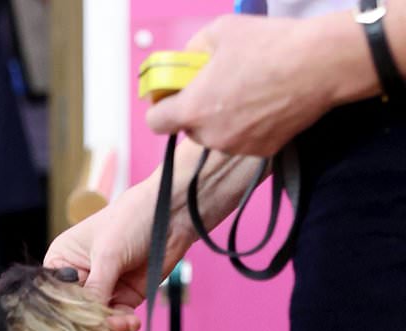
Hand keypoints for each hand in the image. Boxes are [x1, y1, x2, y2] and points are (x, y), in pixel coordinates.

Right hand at [44, 184, 192, 330]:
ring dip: (110, 325)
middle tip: (105, 326)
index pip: (57, 294)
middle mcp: (79, 277)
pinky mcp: (124, 296)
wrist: (171, 215)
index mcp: (62, 261)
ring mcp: (102, 288)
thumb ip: (96, 289)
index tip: (80, 321)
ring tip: (124, 322)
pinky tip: (132, 321)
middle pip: (76, 310)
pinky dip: (123, 324)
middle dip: (90, 320)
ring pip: (96, 319)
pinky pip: (117, 318)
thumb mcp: (108, 254)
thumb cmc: (130, 220)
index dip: (67, 310)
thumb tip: (86, 321)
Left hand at [146, 14, 346, 156]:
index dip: (161, 105)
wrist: (322, 64)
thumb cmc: (270, 45)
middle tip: (217, 85)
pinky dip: (249, 125)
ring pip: (217, 134)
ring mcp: (238, 145)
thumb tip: (185, 61)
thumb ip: (191, 50)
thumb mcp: (218, 32)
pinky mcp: (263, 150)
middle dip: (196, 109)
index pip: (155, 121)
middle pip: (189, 127)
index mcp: (193, 108)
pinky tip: (265, 102)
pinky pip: (244, 139)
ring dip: (223, 117)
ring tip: (247, 90)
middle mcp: (211, 134)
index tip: (171, 94)